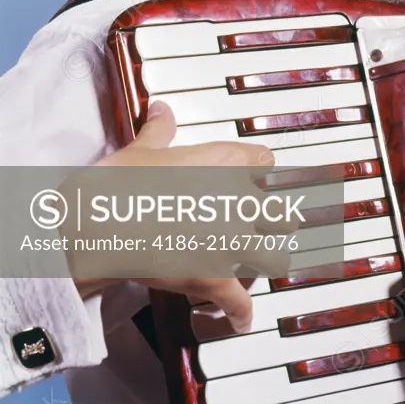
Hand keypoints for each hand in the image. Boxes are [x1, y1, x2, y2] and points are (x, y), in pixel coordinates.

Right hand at [72, 101, 286, 333]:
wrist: (97, 227)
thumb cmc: (118, 186)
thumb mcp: (141, 150)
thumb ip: (160, 130)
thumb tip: (161, 111)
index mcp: (226, 164)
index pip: (267, 164)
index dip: (261, 174)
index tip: (256, 180)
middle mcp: (238, 201)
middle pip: (282, 213)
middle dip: (276, 222)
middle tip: (265, 225)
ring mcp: (231, 241)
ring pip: (274, 257)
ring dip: (267, 262)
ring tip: (259, 265)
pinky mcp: (214, 279)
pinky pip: (240, 301)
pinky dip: (240, 312)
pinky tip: (240, 317)